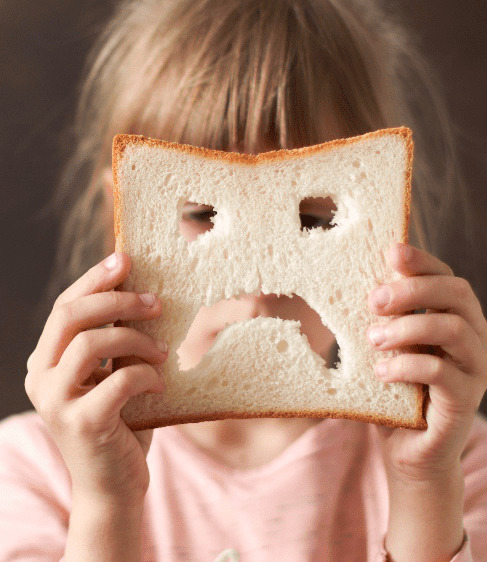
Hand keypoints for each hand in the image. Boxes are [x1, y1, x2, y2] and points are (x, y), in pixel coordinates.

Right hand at [24, 252, 166, 504]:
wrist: (115, 487)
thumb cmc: (122, 426)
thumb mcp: (115, 377)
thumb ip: (117, 343)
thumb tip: (144, 293)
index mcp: (45, 362)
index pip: (64, 307)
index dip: (94, 279)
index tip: (127, 259)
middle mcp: (40, 378)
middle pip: (70, 316)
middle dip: (117, 300)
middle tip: (157, 302)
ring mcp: (56, 402)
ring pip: (91, 342)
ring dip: (136, 339)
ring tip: (164, 352)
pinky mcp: (82, 423)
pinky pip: (119, 379)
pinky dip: (147, 375)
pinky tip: (162, 384)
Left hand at [367, 243, 486, 479]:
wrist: (409, 454)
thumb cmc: (396, 396)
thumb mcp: (386, 349)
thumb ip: (384, 319)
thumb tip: (361, 282)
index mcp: (459, 318)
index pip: (448, 277)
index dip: (422, 261)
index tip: (391, 251)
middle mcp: (477, 338)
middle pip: (458, 293)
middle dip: (414, 290)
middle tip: (374, 301)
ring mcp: (477, 368)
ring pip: (454, 328)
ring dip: (409, 328)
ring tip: (373, 340)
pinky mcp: (468, 399)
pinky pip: (442, 372)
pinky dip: (408, 366)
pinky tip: (382, 373)